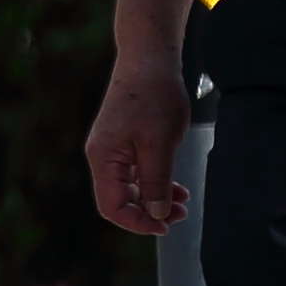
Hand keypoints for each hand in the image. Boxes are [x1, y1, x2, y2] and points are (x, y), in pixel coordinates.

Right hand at [84, 50, 193, 238]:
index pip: (112, 206)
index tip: (165, 225)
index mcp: (104, 158)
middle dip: (149, 212)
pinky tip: (176, 186)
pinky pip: (135, 173)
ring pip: (130, 188)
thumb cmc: (154, 96)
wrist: (149, 60)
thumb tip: (156, 213)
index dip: (137, 222)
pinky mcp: (124, 142)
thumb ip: (156, 181)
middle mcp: (103, 157)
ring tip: (183, 202)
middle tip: (181, 215)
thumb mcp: (160, 144)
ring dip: (155, 199)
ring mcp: (112, 150)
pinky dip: (155, 182)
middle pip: (119, 200)